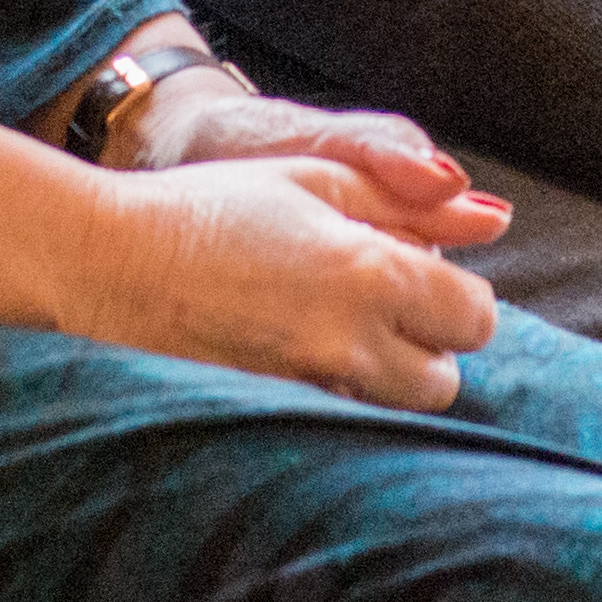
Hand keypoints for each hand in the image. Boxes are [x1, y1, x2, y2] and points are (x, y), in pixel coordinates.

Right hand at [0, 65, 491, 411]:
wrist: (106, 261)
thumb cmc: (212, 205)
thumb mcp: (315, 179)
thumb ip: (411, 202)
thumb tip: (494, 217)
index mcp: (369, 272)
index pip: (476, 317)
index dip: (459, 298)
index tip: (423, 277)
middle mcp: (348, 342)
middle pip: (444, 381)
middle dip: (427, 347)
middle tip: (377, 307)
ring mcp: (306, 389)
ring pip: (394, 411)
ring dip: (386, 378)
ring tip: (334, 331)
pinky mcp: (272, 417)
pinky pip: (339, 421)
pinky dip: (337, 397)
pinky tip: (294, 355)